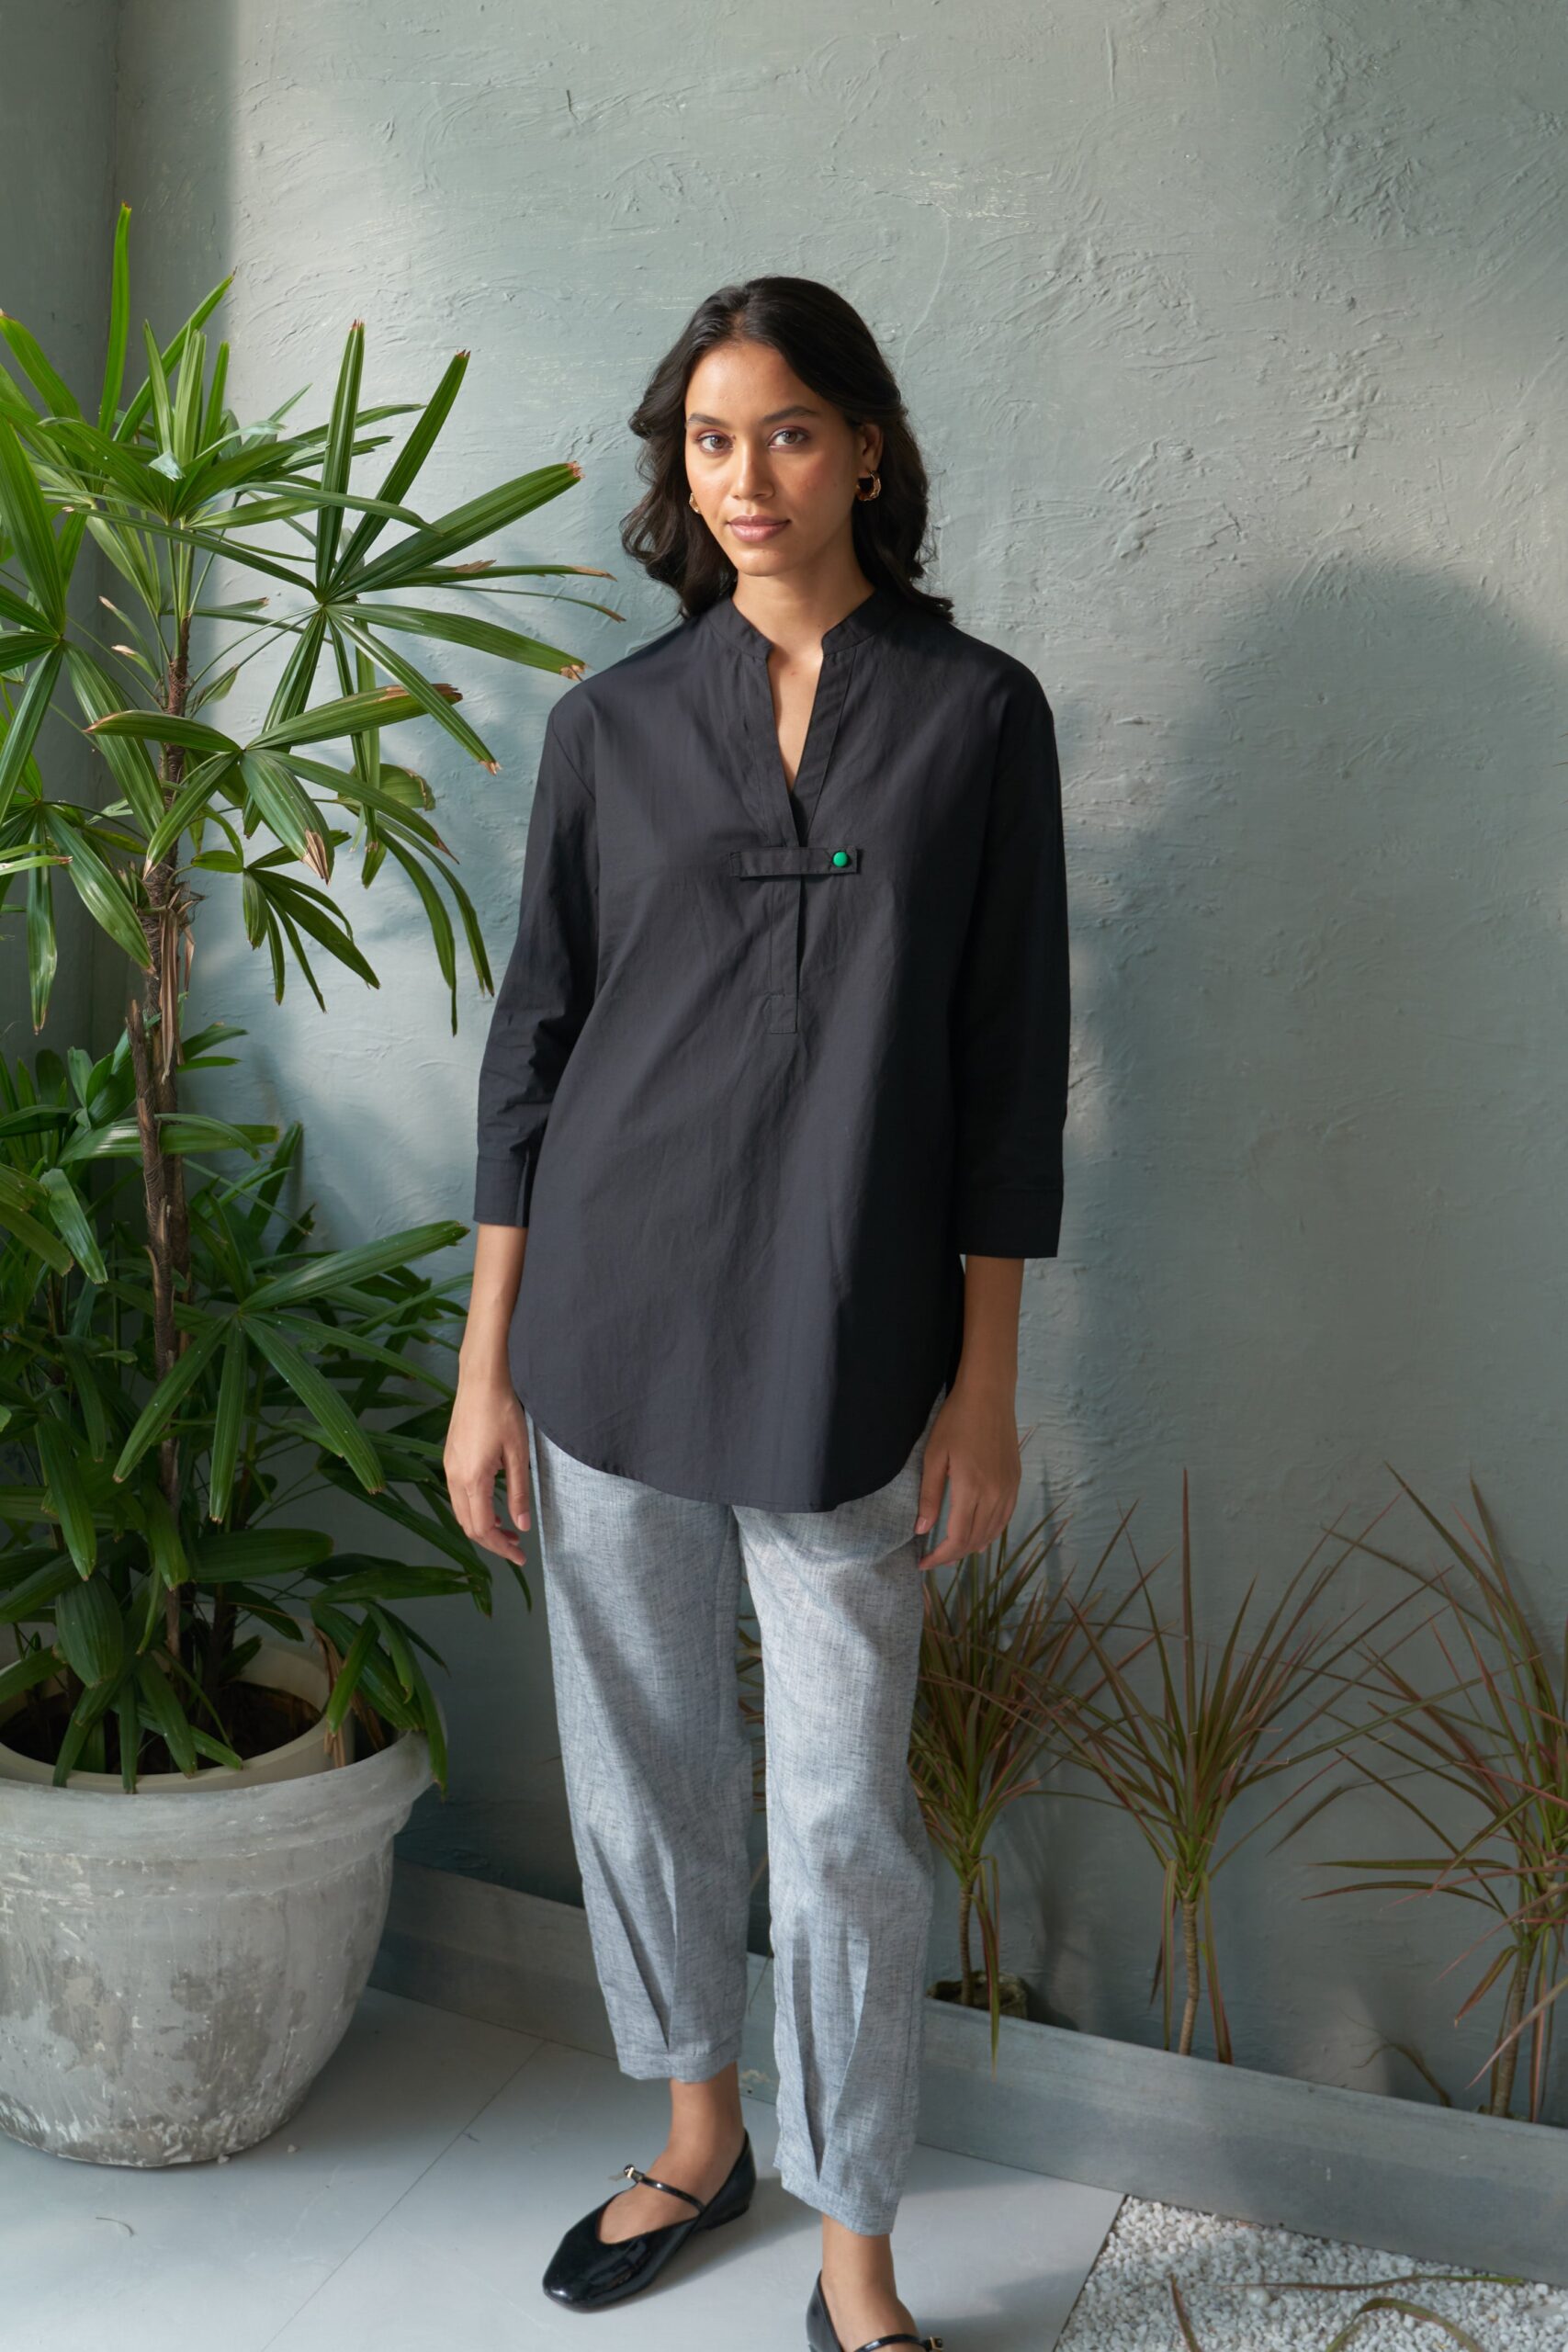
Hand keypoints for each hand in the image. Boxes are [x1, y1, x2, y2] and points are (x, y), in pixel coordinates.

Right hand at [444, 1370, 531, 1566]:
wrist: (480, 1380)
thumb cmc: (503, 1412)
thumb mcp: (518, 1454)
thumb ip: (519, 1492)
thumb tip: (522, 1525)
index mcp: (472, 1479)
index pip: (483, 1528)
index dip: (501, 1548)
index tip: (520, 1556)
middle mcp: (454, 1477)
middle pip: (468, 1525)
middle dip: (492, 1542)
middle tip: (517, 1547)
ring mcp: (449, 1467)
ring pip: (462, 1512)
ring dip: (483, 1526)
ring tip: (508, 1529)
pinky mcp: (450, 1459)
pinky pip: (458, 1496)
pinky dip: (475, 1509)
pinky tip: (492, 1505)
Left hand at [912, 1383, 1020, 1569]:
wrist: (989, 1397)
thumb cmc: (956, 1422)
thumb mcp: (934, 1456)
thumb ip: (929, 1495)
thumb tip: (922, 1530)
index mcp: (971, 1489)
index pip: (957, 1538)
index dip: (940, 1556)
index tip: (923, 1563)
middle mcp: (995, 1494)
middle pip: (975, 1540)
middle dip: (953, 1555)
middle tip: (933, 1558)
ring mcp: (1008, 1489)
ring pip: (992, 1533)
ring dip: (972, 1546)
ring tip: (952, 1550)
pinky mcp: (1015, 1482)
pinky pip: (1005, 1518)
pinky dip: (990, 1532)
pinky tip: (979, 1535)